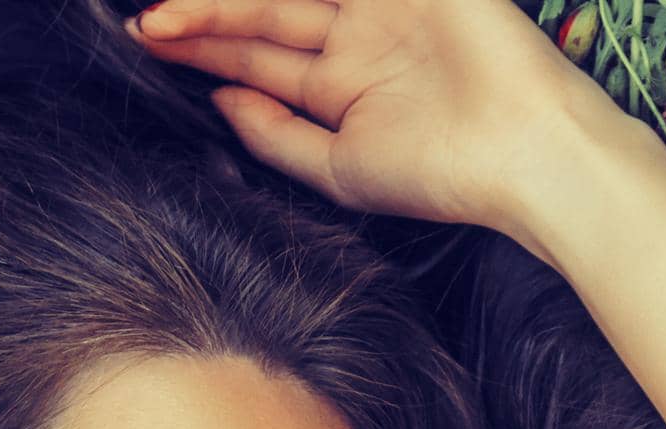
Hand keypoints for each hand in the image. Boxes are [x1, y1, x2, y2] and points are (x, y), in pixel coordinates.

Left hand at [123, 0, 621, 238]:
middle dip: (203, 17)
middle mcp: (355, 39)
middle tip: (146, 22)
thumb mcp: (335, 170)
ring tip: (173, 6)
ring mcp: (382, 5)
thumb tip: (217, 103)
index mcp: (339, 87)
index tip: (148, 43)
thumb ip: (274, 137)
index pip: (255, 60)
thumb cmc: (436, 174)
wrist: (519, 151)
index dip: (201, 50)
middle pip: (262, 16)